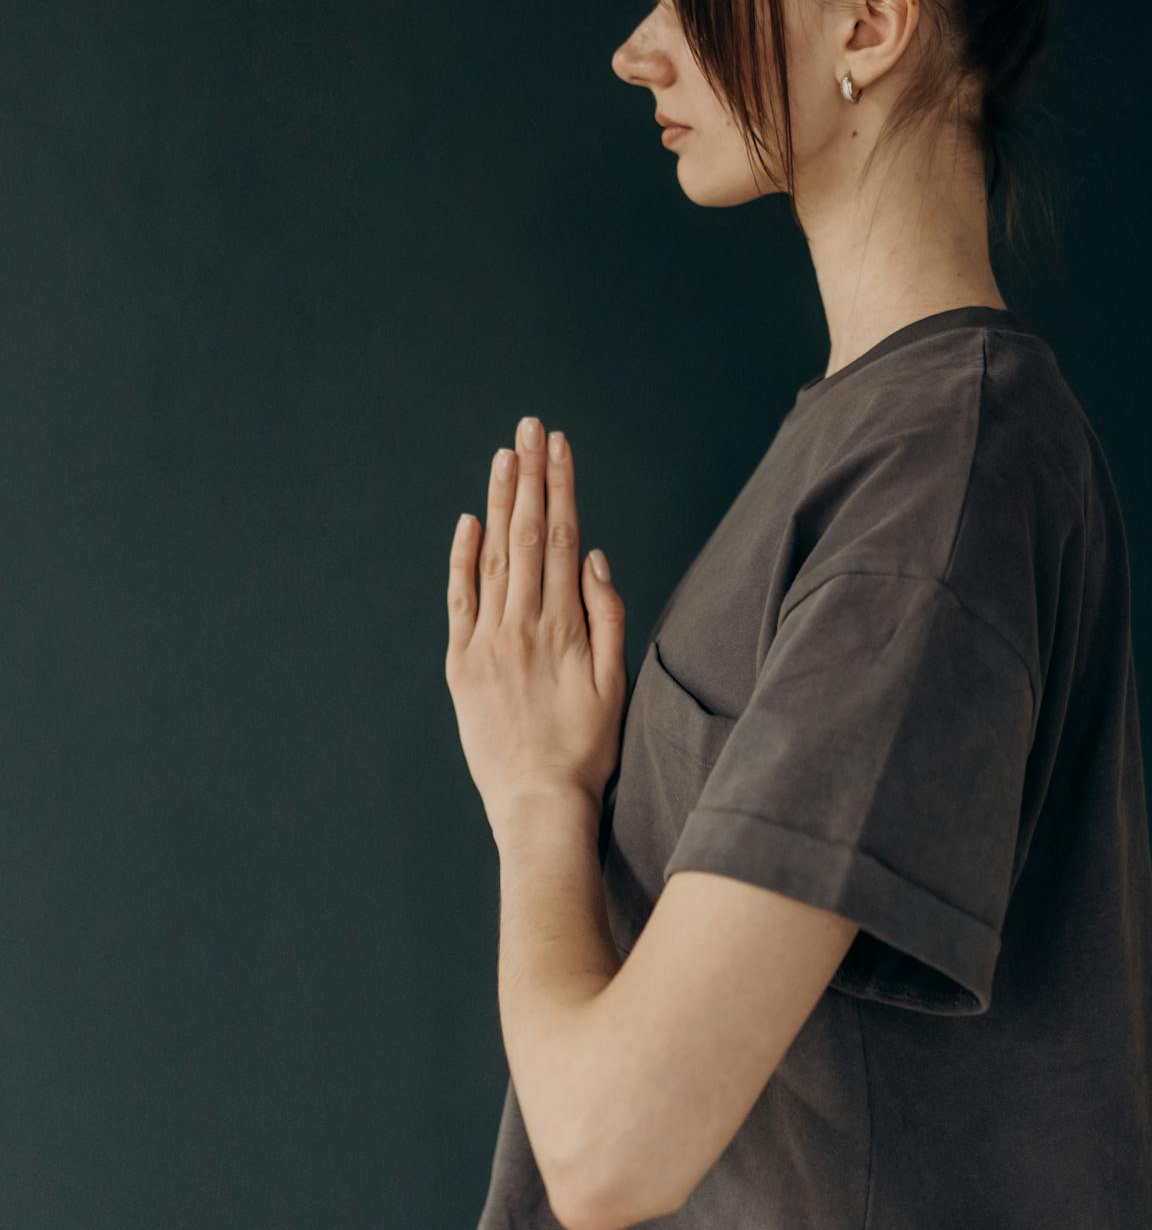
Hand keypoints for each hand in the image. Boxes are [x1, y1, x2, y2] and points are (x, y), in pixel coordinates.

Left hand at [445, 416, 626, 840]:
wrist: (538, 802)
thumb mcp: (615, 682)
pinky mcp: (460, 664)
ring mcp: (487, 641)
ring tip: (505, 456)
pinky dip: (462, 557)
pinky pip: (459, 598)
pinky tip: (469, 520)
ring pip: (494, 557)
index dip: (560, 486)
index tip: (559, 444)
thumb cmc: (587, 747)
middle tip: (531, 427)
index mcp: (564, 626)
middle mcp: (522, 624)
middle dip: (531, 476)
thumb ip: (607, 614)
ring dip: (499, 501)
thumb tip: (591, 554)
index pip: (560, 536)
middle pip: (526, 534)